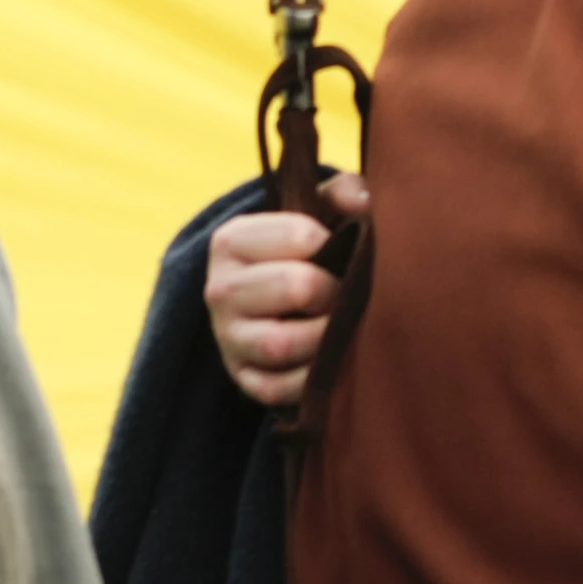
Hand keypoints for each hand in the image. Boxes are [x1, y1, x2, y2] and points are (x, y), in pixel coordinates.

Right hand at [204, 173, 369, 406]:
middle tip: (346, 291)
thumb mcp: (314, 212)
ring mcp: (228, 338)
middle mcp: (220, 289)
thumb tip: (362, 200)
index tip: (339, 247)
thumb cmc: (302, 250)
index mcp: (232, 240)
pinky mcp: (242, 379)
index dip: (335, 242)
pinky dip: (311, 379)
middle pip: (296, 287)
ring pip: (282, 344)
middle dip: (334, 290)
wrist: (272, 300)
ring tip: (340, 325)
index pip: (302, 235)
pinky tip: (328, 362)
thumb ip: (341, 194)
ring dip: (324, 337)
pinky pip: (280, 389)